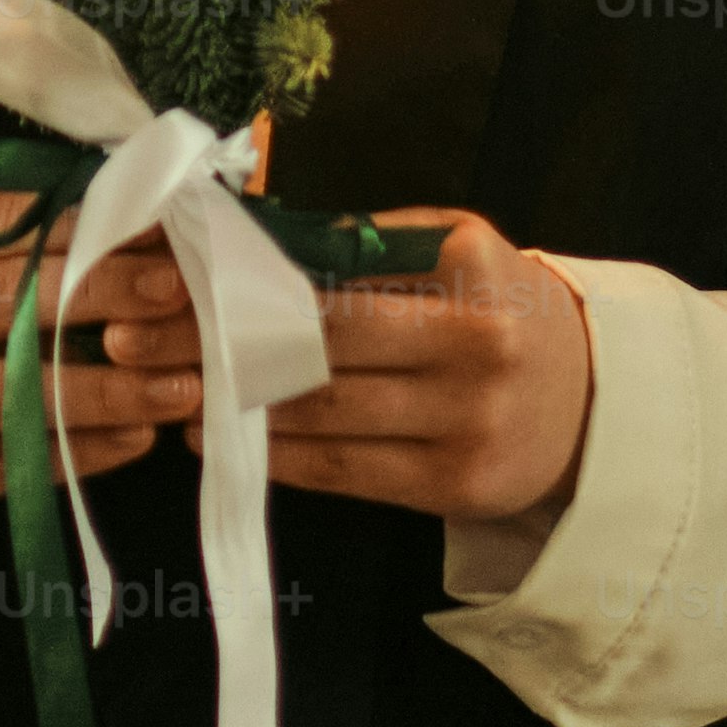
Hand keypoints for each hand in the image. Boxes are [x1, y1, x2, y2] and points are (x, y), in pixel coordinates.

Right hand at [0, 203, 192, 593]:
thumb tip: (119, 221)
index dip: (79, 221)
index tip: (155, 226)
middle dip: (101, 291)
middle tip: (180, 293)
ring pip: (7, 389)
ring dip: (106, 387)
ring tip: (181, 384)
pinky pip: (1, 464)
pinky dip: (75, 452)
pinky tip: (133, 442)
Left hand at [102, 204, 599, 526]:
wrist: (595, 398)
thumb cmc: (498, 306)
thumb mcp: (457, 247)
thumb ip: (370, 241)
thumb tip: (253, 238)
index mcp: (469, 274)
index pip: (333, 277)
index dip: (241, 284)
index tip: (167, 285)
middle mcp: (473, 350)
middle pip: (317, 347)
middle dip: (214, 347)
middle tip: (132, 345)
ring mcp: (467, 426)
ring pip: (324, 416)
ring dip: (232, 409)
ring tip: (163, 394)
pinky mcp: (455, 488)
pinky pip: (347, 472)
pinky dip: (278, 457)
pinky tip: (223, 442)